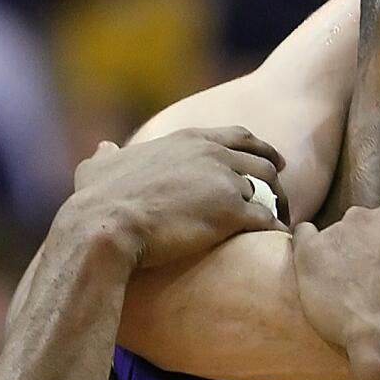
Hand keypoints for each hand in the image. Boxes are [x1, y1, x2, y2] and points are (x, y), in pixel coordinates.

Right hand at [70, 127, 289, 267]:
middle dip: (276, 181)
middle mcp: (214, 155)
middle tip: (282, 198)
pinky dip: (278, 231)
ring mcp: (226, 183)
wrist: (104, 227)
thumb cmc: (97, 201)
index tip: (275, 160)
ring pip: (269, 193)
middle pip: (263, 164)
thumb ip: (106, 156)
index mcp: (189, 140)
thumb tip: (104, 147)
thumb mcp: (98, 168)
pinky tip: (281, 242)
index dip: (260, 149)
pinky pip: (268, 221)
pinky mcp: (233, 213)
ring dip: (279, 208)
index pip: (239, 137)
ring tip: (282, 225)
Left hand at [291, 197, 379, 350]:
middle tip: (371, 281)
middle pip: (363, 227)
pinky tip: (315, 272)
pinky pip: (300, 240)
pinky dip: (306, 252)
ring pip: (334, 238)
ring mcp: (334, 233)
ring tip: (343, 288)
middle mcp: (366, 215)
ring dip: (338, 257)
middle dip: (366, 248)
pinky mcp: (308, 255)